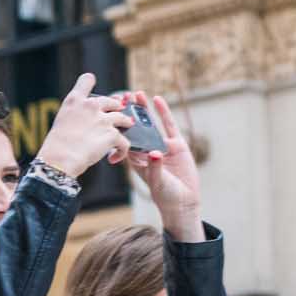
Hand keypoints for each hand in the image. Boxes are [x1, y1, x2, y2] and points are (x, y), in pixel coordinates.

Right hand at [33, 73, 132, 178]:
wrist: (60, 159)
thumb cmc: (56, 145)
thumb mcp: (61, 120)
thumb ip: (75, 115)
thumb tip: (84, 121)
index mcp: (75, 100)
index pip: (87, 79)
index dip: (92, 82)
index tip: (94, 89)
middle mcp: (90, 106)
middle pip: (112, 101)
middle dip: (116, 109)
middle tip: (116, 118)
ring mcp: (103, 119)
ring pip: (123, 118)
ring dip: (125, 126)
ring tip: (121, 136)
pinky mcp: (112, 134)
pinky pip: (124, 141)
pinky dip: (121, 151)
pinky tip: (114, 158)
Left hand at [121, 92, 203, 239]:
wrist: (184, 202)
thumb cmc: (166, 195)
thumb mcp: (157, 182)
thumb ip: (155, 167)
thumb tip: (155, 153)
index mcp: (137, 159)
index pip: (126, 139)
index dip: (119, 126)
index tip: (111, 112)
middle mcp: (148, 150)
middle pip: (136, 128)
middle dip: (128, 113)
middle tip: (120, 97)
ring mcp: (162, 145)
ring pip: (151, 123)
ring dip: (144, 109)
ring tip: (136, 94)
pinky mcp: (176, 144)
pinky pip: (169, 125)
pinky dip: (163, 112)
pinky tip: (158, 99)